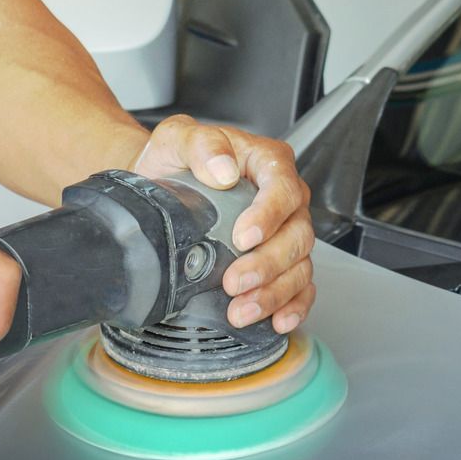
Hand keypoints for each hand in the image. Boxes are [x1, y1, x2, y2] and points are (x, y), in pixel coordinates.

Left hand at [133, 115, 314, 333]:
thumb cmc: (173, 161)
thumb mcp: (178, 138)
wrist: (160, 186)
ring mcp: (285, 233)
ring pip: (299, 266)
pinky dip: (293, 306)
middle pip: (297, 235)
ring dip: (274, 293)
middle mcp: (285, 200)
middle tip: (234, 282)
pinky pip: (301, 287)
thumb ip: (201, 144)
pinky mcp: (281, 262)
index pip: (283, 188)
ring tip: (242, 310)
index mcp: (267, 163)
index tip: (243, 238)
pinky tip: (277, 321)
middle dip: (268, 264)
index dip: (269, 216)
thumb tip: (223, 170)